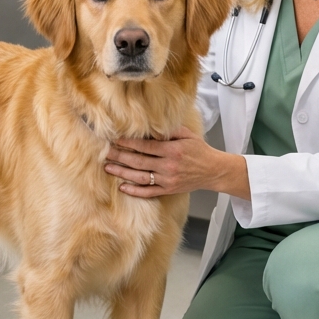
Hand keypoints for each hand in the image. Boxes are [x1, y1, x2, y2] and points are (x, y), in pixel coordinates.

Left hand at [104, 127, 249, 199]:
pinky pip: (149, 192)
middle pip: (139, 161)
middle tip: (106, 153)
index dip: (129, 142)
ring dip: (122, 173)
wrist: (212, 170)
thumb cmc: (199, 150)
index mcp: (172, 150)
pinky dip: (135, 191)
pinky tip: (122, 187)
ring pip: (140, 177)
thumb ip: (169, 130)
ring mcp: (168, 180)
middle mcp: (169, 166)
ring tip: (108, 168)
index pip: (146, 146)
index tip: (116, 139)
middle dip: (120, 156)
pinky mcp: (168, 190)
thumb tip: (150, 125)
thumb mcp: (187, 135)